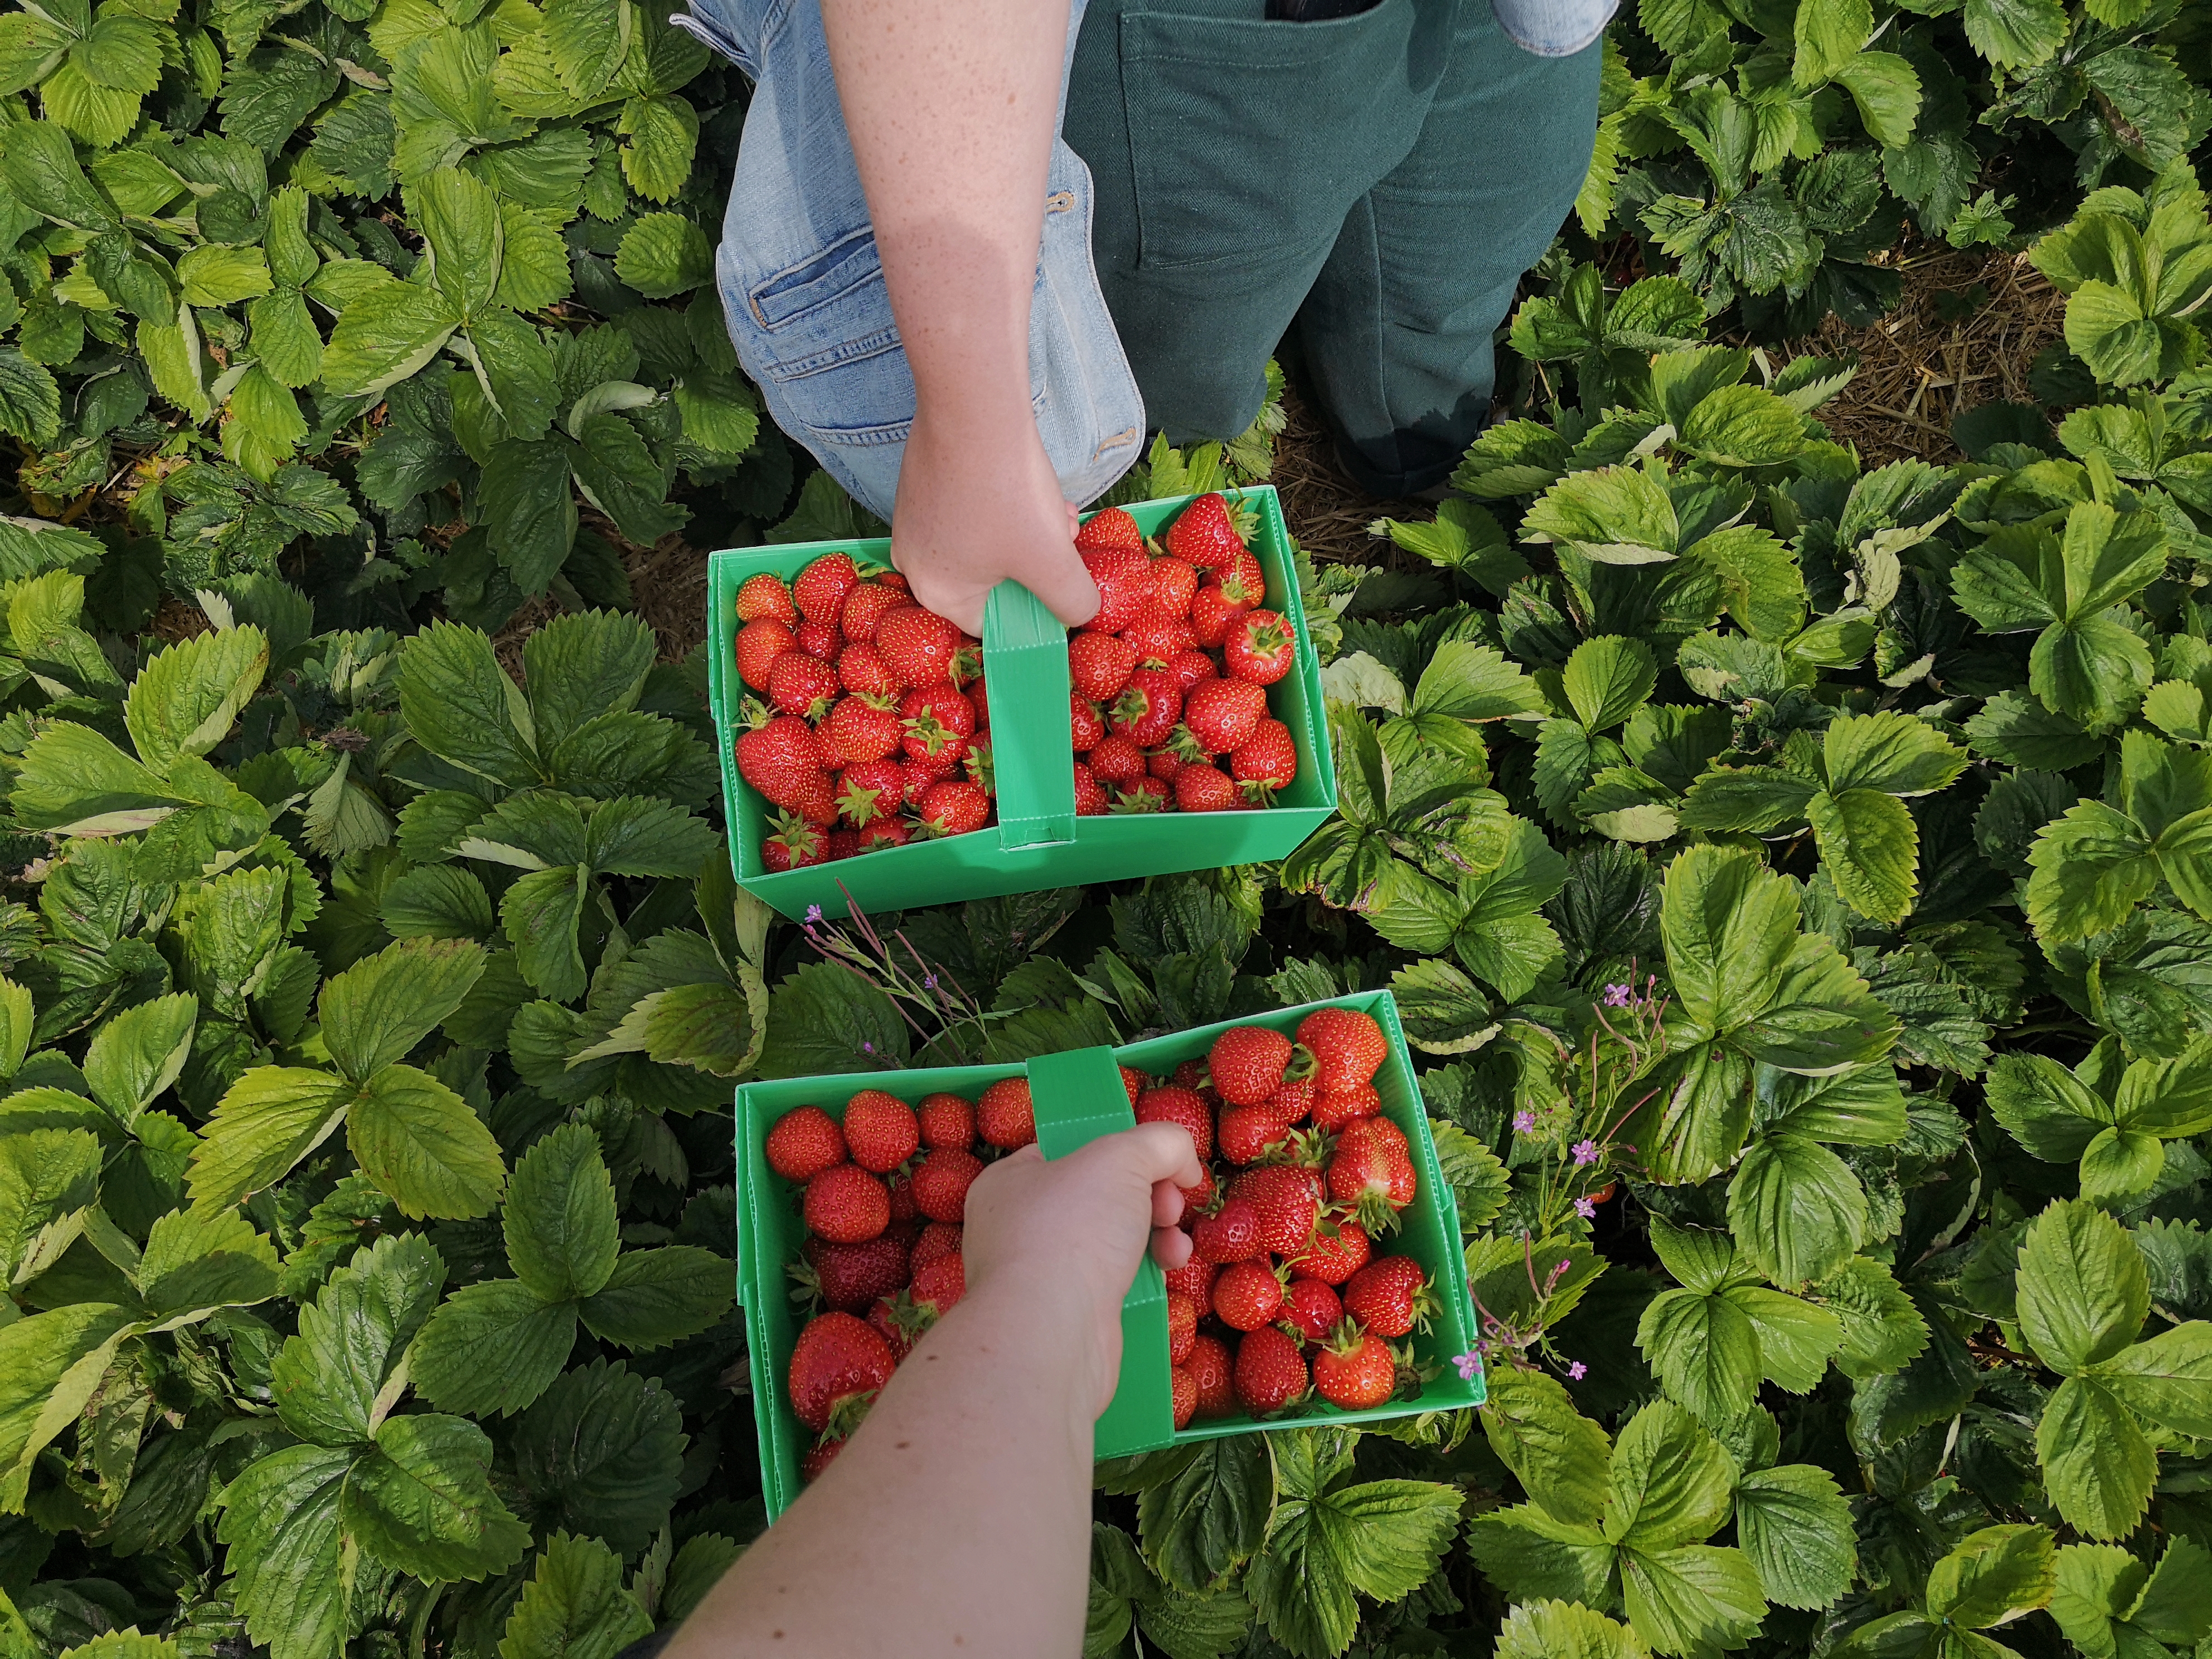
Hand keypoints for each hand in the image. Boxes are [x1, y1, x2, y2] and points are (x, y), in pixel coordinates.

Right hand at [890, 405, 1099, 637]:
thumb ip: (1073, 602)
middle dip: (1038, 565)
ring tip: (1059, 512)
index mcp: (936, 593)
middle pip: (991, 583)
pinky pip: (972, 512)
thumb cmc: (1008, 493)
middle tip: (1066, 542)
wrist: (975, 406)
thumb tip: (1081, 613)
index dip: (1034, 612)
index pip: (991, 626)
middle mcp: (913, 561)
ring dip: (1031, 533)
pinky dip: (1007, 506)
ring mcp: (915, 519)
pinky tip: (1036, 487)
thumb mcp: (1054, 562)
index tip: (1061, 589)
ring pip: (987, 544)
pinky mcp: (923, 484)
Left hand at [959, 1123, 1201, 1412]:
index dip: (1122, 1150)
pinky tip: (1168, 1267)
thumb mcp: (1122, 1157)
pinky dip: (1147, 1273)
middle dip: (1150, 1194)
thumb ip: (1160, 1142)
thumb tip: (1183, 1160)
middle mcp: (1019, 1228)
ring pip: (1115, 1240)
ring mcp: (1043, 1277)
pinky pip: (1118, 1283)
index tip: (1159, 1161)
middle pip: (1102, 1196)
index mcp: (1010, 1182)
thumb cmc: (1070, 1232)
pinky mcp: (1071, 1317)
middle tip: (1170, 1202)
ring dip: (1158, 1233)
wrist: (1051, 1335)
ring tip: (1174, 1240)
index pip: (1071, 1151)